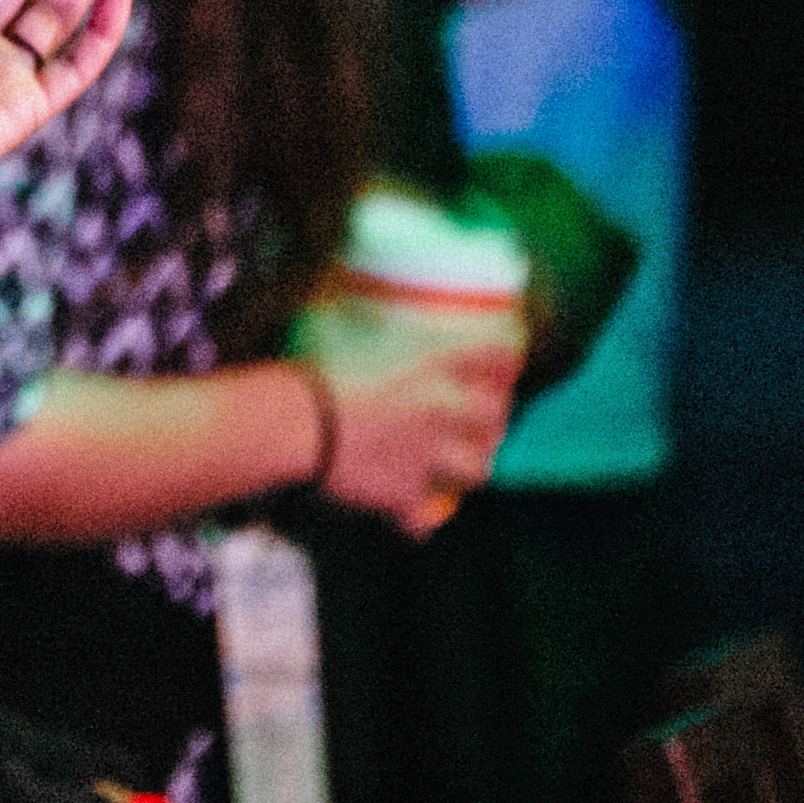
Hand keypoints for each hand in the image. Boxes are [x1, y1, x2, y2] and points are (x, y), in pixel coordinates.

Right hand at [289, 293, 520, 537]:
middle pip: (495, 418)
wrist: (297, 423)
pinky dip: (414, 520)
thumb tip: (349, 282)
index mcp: (431, 362)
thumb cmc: (314, 365)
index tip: (506, 356)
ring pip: (477, 470)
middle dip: (493, 420)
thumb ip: (356, 306)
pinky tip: (406, 518)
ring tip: (454, 468)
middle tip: (480, 420)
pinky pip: (421, 518)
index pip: (496, 353)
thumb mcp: (339, 320)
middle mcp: (442, 408)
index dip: (506, 355)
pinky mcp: (407, 493)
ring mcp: (430, 454)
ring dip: (467, 467)